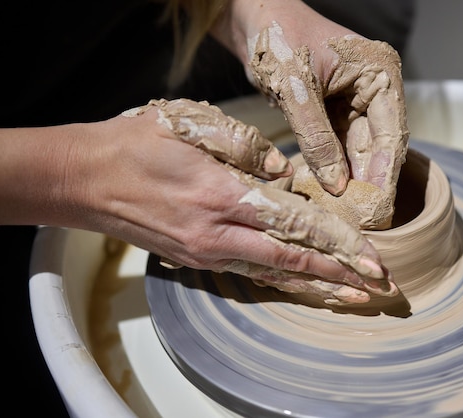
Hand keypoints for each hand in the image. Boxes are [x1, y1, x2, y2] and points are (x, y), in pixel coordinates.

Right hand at [91, 99, 396, 303]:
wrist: (85, 180)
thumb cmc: (135, 144)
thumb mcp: (190, 124)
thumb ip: (244, 147)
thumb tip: (283, 172)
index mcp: (222, 195)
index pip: (296, 226)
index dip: (338, 246)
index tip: (372, 261)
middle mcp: (218, 233)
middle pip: (292, 261)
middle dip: (339, 277)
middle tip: (377, 289)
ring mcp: (206, 252)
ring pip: (273, 274)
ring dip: (315, 286)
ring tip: (350, 298)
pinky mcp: (196, 258)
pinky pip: (249, 272)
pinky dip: (282, 281)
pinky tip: (303, 286)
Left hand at [217, 0, 408, 199]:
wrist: (252, 20)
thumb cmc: (278, 37)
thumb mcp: (297, 89)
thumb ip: (317, 138)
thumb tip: (336, 184)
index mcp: (379, 73)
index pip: (392, 132)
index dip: (386, 173)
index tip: (380, 206)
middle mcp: (371, 89)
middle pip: (378, 145)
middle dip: (369, 182)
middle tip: (365, 220)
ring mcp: (352, 101)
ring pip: (357, 150)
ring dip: (351, 180)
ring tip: (348, 214)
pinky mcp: (331, 112)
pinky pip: (336, 146)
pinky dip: (332, 169)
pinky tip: (330, 193)